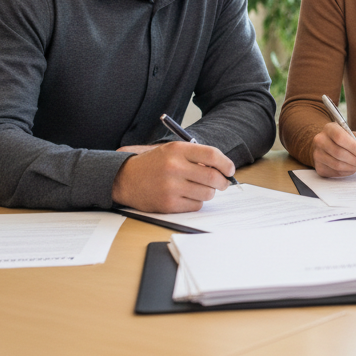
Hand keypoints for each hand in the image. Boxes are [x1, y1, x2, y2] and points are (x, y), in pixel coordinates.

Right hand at [111, 141, 234, 212]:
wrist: (125, 179)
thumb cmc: (152, 164)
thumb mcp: (171, 151)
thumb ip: (195, 156)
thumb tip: (221, 168)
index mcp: (177, 150)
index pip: (212, 155)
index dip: (226, 163)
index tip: (230, 169)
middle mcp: (174, 167)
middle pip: (213, 176)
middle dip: (222, 181)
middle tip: (223, 183)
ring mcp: (171, 187)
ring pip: (207, 193)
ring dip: (209, 192)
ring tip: (201, 188)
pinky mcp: (168, 204)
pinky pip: (196, 205)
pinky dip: (196, 202)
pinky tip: (188, 196)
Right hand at [312, 122, 355, 177]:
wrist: (331, 147)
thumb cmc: (347, 140)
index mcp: (330, 128)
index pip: (339, 137)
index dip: (353, 147)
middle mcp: (320, 140)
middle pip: (338, 152)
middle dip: (354, 160)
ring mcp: (317, 154)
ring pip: (336, 164)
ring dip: (351, 167)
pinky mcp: (318, 167)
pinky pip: (334, 172)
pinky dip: (346, 172)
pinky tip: (350, 168)